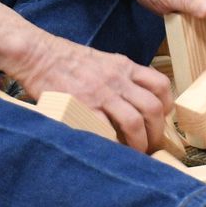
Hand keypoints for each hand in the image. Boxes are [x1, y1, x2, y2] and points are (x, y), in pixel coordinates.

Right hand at [12, 31, 173, 152]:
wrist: (38, 53)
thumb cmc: (66, 58)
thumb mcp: (103, 59)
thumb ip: (119, 76)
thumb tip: (132, 97)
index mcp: (124, 66)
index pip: (160, 84)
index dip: (167, 105)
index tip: (163, 118)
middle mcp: (118, 79)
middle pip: (152, 107)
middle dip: (157, 131)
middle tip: (152, 144)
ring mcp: (101, 93)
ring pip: (134, 121)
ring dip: (139, 142)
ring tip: (136, 153)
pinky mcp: (83, 106)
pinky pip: (105, 129)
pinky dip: (112, 143)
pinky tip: (112, 150)